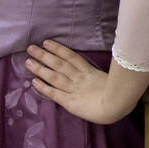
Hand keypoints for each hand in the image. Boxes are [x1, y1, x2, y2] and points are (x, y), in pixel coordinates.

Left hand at [25, 39, 146, 124]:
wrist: (118, 106)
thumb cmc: (120, 94)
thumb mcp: (113, 79)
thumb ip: (104, 74)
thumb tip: (100, 71)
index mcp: (90, 72)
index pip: (71, 57)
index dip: (58, 49)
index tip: (47, 42)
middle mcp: (79, 78)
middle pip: (59, 64)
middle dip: (44, 55)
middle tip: (30, 48)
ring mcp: (74, 89)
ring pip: (54, 76)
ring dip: (40, 68)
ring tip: (28, 61)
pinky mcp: (70, 102)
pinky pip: (54, 93)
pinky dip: (43, 87)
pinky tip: (33, 81)